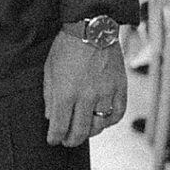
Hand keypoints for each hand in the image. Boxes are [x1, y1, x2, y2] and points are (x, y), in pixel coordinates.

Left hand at [44, 28, 127, 148]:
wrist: (92, 28)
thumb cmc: (66, 47)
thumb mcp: (49, 69)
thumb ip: (49, 96)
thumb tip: (51, 117)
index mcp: (66, 92)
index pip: (60, 126)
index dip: (55, 137)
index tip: (53, 140)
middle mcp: (87, 96)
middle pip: (80, 131)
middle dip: (71, 140)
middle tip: (67, 141)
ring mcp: (106, 93)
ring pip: (100, 125)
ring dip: (90, 132)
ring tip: (84, 130)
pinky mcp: (120, 88)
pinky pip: (117, 113)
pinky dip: (110, 121)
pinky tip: (102, 120)